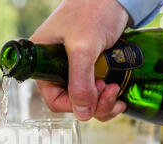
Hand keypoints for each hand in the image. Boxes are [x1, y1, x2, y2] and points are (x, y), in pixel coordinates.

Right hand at [30, 0, 128, 120]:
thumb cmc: (93, 9)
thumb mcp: (83, 48)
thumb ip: (80, 83)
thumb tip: (83, 114)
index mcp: (43, 62)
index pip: (54, 99)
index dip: (74, 105)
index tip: (92, 98)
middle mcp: (57, 68)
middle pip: (72, 102)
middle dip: (93, 103)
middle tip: (109, 90)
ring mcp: (76, 68)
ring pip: (87, 100)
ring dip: (103, 103)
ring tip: (116, 89)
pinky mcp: (93, 66)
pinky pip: (97, 91)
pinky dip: (108, 96)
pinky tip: (119, 92)